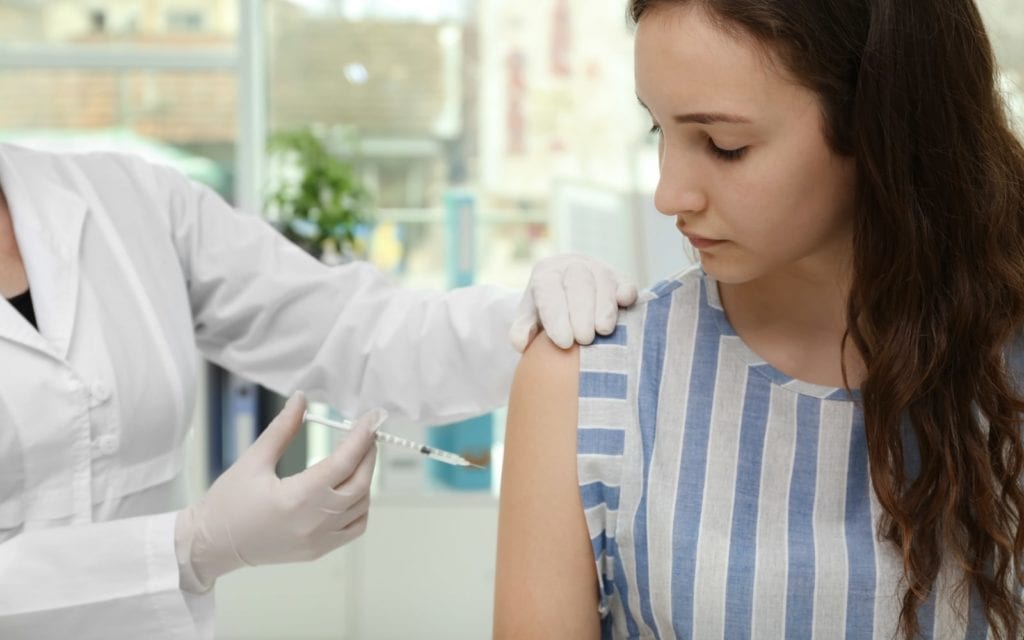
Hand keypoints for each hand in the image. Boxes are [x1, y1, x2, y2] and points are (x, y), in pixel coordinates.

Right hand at [175, 392, 382, 591]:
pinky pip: (354, 528)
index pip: (343, 462)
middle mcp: (313, 522)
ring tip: (357, 456)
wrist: (212, 546)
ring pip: (361, 505)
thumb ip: (282, 429)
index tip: (373, 418)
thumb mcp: (253, 460)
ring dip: (365, 478)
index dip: (362, 437)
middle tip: (367, 432)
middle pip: (360, 484)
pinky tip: (351, 489)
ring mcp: (319, 540)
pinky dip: (361, 506)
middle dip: (368, 454)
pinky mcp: (318, 550)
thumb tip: (301, 399)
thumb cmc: (228, 503)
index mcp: (296, 498)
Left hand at [509, 253, 637, 351]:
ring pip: (603, 280)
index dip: (556, 315)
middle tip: (584, 339)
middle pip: (578, 282)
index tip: (563, 342)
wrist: (570, 292)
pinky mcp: (620, 278)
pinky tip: (625, 304)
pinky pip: (625, 281)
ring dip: (605, 306)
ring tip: (604, 331)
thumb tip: (520, 342)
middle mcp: (572, 266)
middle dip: (582, 312)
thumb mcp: (531, 317)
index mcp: (546, 274)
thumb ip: (523, 329)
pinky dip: (627, 291)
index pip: (549, 290)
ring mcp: (598, 269)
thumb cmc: (549, 311)